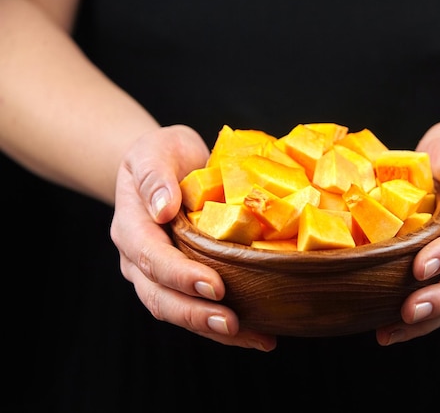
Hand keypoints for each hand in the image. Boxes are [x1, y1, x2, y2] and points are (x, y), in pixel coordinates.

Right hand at [110, 124, 277, 350]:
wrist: (167, 166)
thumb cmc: (163, 155)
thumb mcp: (154, 149)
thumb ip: (155, 175)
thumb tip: (163, 207)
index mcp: (131, 227)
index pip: (150, 258)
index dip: (180, 275)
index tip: (214, 284)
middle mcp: (139, 259)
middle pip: (160, 297)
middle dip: (195, 314)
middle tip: (232, 323)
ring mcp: (158, 275)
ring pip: (178, 311)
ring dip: (213, 329)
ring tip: (254, 338)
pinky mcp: (183, 280)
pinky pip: (199, 307)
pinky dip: (226, 327)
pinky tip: (258, 334)